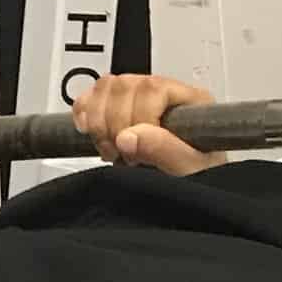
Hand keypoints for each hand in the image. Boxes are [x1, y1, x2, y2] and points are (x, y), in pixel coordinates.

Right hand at [71, 73, 225, 174]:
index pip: (152, 88)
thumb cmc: (198, 179)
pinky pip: (91, 96)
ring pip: (105, 87)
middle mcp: (163, 93)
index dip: (137, 117)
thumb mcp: (191, 169)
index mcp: (189, 101)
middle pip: (124, 85)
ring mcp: (138, 99)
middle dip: (115, 126)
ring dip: (99, 123)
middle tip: (123, 156)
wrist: (192, 195)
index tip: (135, 149)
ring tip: (112, 150)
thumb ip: (166, 150)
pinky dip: (83, 113)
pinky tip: (92, 134)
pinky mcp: (116, 110)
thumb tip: (130, 137)